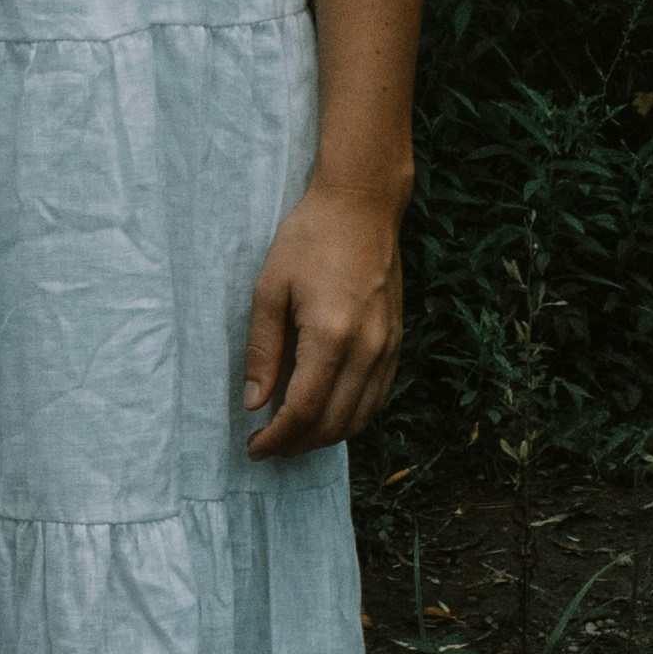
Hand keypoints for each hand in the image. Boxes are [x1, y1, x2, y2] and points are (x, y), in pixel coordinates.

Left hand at [242, 178, 403, 458]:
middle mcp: (367, 348)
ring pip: (360, 418)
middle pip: (334, 424)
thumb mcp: (270, 288)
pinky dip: (351, 417)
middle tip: (268, 447)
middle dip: (298, 446)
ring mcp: (388, 347)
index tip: (254, 448)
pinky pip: (378, 398)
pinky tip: (326, 414)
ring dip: (325, 437)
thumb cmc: (310, 239)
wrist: (363, 206)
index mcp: (331, 335)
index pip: (304, 410)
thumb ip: (263, 350)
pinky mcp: (398, 342)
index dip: (277, 439)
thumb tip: (255, 402)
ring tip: (293, 436)